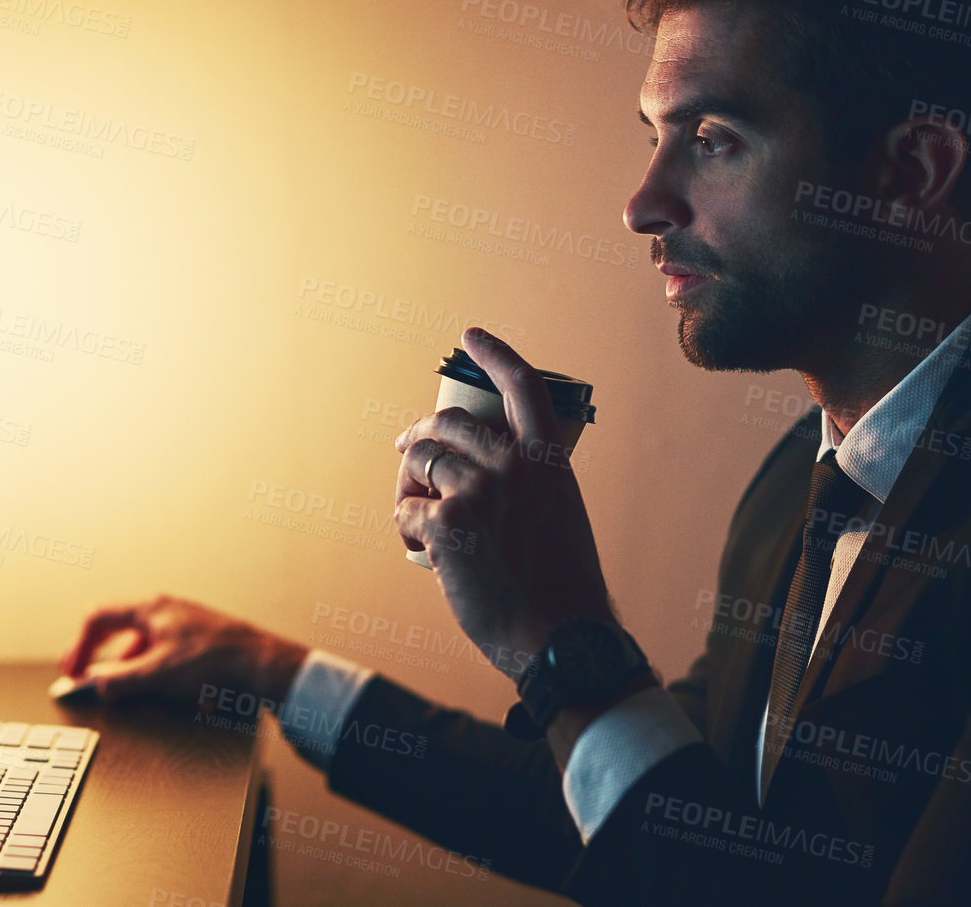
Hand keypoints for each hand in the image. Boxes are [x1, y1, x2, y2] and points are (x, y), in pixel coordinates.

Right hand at [58, 595, 309, 707]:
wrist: (262, 665)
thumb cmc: (216, 661)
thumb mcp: (157, 675)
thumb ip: (121, 681)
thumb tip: (97, 685)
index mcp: (150, 609)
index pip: (98, 618)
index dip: (79, 646)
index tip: (73, 670)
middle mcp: (165, 610)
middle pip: (117, 628)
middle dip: (97, 653)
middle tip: (84, 674)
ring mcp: (183, 624)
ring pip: (140, 641)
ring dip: (123, 663)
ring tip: (118, 686)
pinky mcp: (197, 641)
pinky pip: (160, 651)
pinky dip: (146, 667)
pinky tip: (152, 686)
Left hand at [394, 328, 613, 678]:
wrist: (562, 637)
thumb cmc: (564, 589)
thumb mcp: (561, 518)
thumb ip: (530, 489)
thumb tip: (483, 482)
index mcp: (549, 460)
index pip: (522, 387)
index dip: (496, 354)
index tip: (471, 334)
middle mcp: (513, 465)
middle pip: (448, 423)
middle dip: (420, 431)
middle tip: (406, 446)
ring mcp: (478, 491)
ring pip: (421, 462)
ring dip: (408, 480)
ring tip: (409, 505)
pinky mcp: (446, 524)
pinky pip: (407, 509)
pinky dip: (406, 525)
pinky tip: (416, 544)